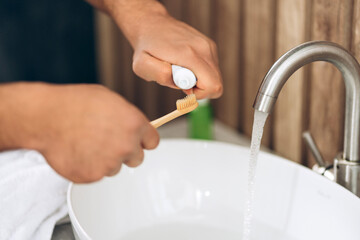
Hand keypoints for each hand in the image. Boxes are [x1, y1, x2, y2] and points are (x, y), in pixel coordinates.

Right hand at [0, 83, 158, 182]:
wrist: (46, 117)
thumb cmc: (74, 104)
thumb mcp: (110, 100)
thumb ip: (127, 117)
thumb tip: (134, 127)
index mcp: (134, 124)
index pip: (153, 142)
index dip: (143, 141)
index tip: (139, 142)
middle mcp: (126, 146)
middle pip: (137, 158)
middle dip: (126, 152)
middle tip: (108, 143)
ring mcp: (110, 162)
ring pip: (115, 167)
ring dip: (106, 160)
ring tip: (87, 144)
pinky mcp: (93, 176)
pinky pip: (97, 174)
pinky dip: (89, 167)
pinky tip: (79, 152)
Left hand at [107, 0, 222, 98]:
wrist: (152, 24)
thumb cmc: (145, 48)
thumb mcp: (142, 66)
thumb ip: (161, 76)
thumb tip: (183, 85)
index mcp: (189, 55)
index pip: (212, 85)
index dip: (198, 95)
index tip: (182, 89)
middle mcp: (204, 49)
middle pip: (217, 84)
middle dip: (199, 90)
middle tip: (180, 81)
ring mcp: (209, 46)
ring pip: (215, 77)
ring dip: (198, 81)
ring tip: (180, 70)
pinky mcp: (210, 45)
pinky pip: (212, 69)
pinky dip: (200, 72)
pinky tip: (185, 64)